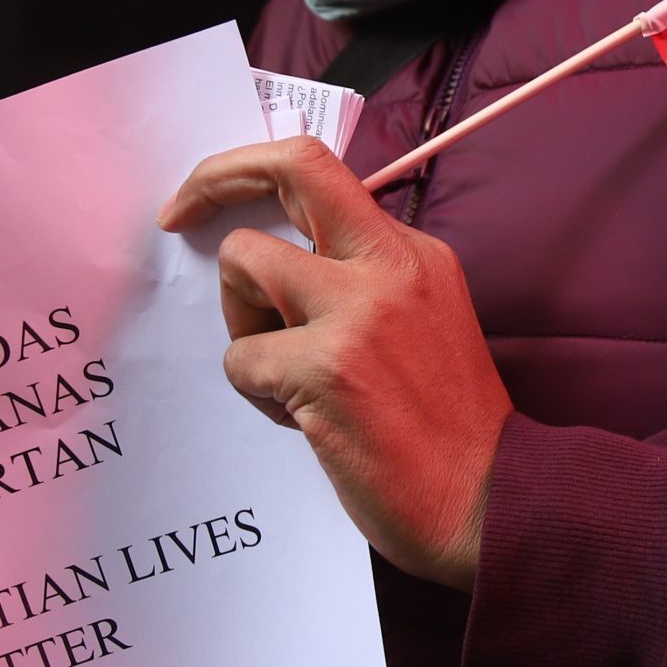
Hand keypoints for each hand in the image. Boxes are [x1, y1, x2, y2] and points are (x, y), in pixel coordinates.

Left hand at [159, 137, 511, 592]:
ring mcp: (358, 313)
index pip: (321, 168)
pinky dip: (257, 392)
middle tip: (177, 218)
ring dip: (241, 322)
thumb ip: (362, 279)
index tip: (207, 195)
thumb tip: (275, 260)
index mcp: (413, 252)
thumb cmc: (447, 428)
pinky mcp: (327, 368)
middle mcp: (391, 266)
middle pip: (288, 172)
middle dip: (213, 183)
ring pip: (243, 264)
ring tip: (286, 375)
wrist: (490, 500)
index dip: (250, 166)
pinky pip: (241, 359)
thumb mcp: (423, 320)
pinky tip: (306, 421)